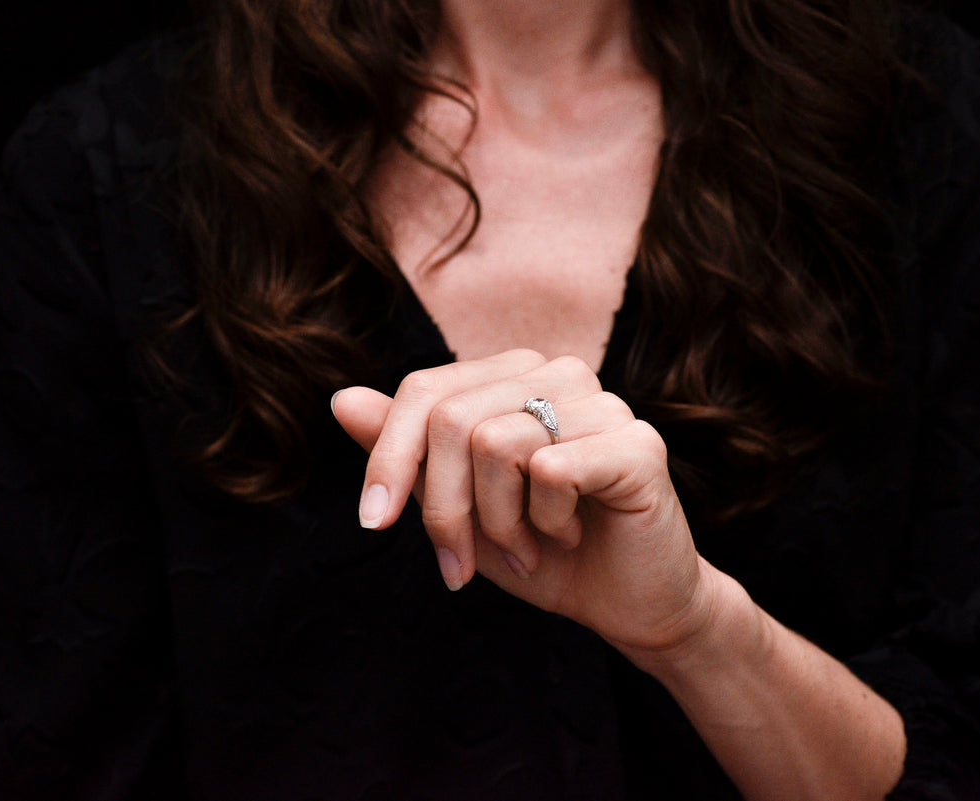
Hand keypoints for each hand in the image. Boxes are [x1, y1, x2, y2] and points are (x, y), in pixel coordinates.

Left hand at [330, 349, 714, 654]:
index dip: (389, 458)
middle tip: (461, 561)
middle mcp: (558, 374)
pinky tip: (570, 533)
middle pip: (453, 419)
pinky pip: (550, 469)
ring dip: (499, 521)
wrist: (625, 605)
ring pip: (496, 443)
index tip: (375, 522)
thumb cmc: (541, 550)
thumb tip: (342, 399)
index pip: (425, 390)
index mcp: (514, 376)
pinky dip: (545, 520)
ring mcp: (603, 403)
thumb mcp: (457, 506)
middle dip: (443, 508)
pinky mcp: (637, 443)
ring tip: (530, 545)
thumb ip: (406, 452)